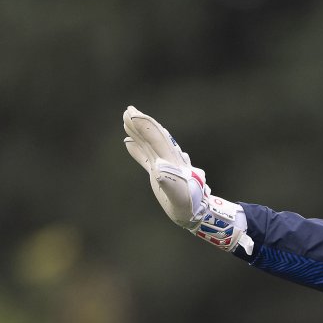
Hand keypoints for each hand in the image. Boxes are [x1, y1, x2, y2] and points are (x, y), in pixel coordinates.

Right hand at [122, 105, 207, 227]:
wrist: (195, 212)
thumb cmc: (187, 206)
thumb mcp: (179, 197)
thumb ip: (170, 185)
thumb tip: (160, 173)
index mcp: (171, 162)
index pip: (157, 139)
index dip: (145, 127)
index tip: (133, 114)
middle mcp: (168, 160)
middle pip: (154, 137)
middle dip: (142, 123)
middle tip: (129, 109)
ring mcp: (163, 165)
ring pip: (149, 144)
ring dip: (138, 132)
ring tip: (127, 118)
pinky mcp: (159, 173)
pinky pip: (145, 157)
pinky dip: (137, 149)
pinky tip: (128, 142)